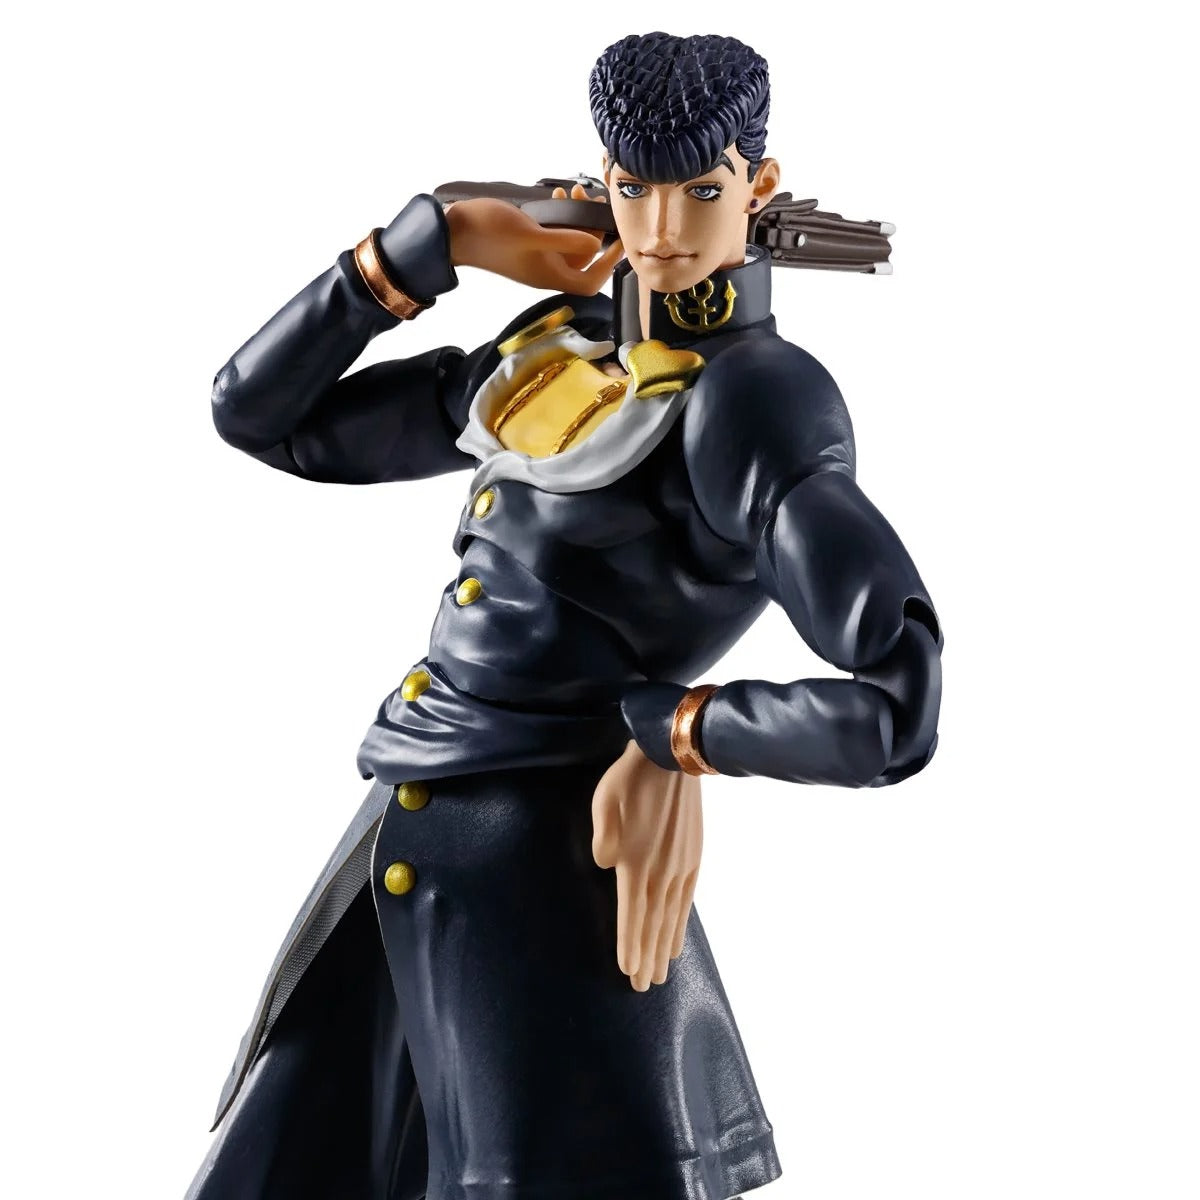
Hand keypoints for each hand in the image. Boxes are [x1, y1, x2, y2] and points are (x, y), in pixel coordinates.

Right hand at [444, 193, 622, 294]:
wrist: (452, 231)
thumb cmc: (488, 233)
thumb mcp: (530, 234)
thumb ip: (565, 240)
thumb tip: (596, 244)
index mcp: (550, 274)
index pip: (591, 283)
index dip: (609, 266)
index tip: (618, 240)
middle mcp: (546, 269)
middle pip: (584, 259)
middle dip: (592, 230)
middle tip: (592, 201)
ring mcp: (536, 256)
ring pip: (569, 242)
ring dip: (577, 218)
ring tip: (574, 193)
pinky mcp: (527, 243)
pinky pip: (554, 233)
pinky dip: (560, 216)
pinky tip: (558, 196)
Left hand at [592, 739, 702, 990]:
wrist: (673, 758)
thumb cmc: (629, 779)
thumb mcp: (604, 802)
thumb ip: (604, 837)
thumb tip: (604, 865)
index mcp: (635, 860)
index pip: (631, 913)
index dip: (629, 944)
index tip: (628, 972)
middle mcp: (660, 871)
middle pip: (652, 924)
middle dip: (647, 957)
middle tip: (643, 987)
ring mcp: (680, 866)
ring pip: (671, 918)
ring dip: (664, 948)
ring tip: (661, 974)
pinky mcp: (693, 858)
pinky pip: (687, 901)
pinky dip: (681, 925)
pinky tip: (678, 941)